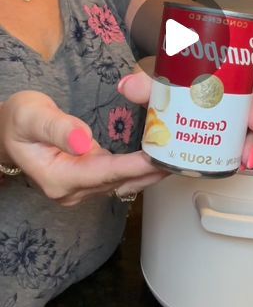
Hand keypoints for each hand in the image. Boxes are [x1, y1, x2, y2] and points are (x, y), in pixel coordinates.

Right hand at [0, 91, 164, 204]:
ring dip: (151, 171)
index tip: (159, 157)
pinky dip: (141, 167)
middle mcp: (74, 190)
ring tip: (179, 156)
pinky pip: (120, 176)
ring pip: (125, 182)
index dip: (133, 166)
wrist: (8, 132)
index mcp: (59, 179)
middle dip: (152, 170)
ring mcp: (83, 188)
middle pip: (121, 182)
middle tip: (182, 156)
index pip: (105, 173)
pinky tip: (160, 156)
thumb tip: (84, 141)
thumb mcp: (31, 117)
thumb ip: (57, 128)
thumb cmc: (18, 121)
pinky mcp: (90, 179)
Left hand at [118, 34, 252, 170]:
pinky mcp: (245, 126)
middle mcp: (250, 78)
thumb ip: (148, 80)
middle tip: (252, 122)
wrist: (171, 87)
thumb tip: (127, 87)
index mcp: (239, 53)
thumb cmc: (178, 71)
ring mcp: (251, 103)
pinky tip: (243, 162)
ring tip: (247, 152)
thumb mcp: (164, 72)